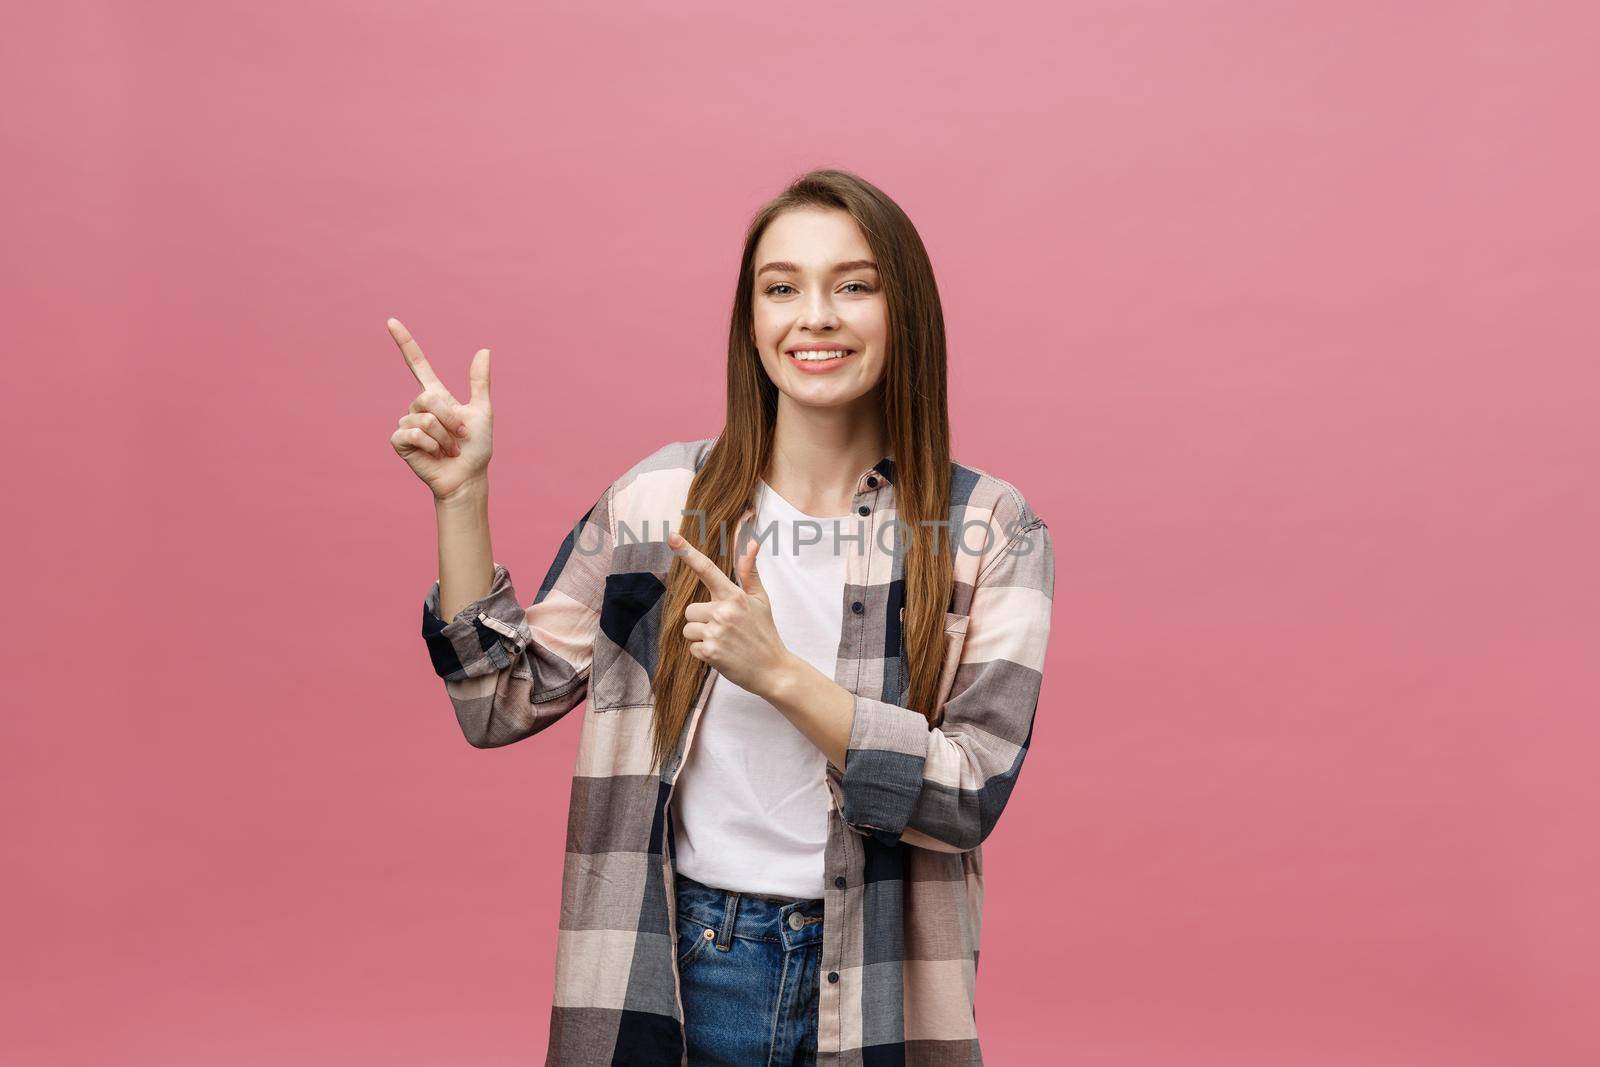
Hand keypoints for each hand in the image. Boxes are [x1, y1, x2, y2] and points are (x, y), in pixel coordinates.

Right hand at [386, 316, 493, 501]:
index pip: (417, 364)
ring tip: (448, 450)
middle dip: (449, 419)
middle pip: (428, 397)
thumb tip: (484, 349)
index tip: (391, 321)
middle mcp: (419, 407)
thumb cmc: (476, 448)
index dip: (405, 343)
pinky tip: (435, 455)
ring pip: (424, 418)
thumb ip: (480, 382)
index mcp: (437, 396)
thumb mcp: (482, 412)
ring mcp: (407, 424)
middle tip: (459, 437)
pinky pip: (413, 433)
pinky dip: (431, 446)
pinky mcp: (400, 442)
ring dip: (444, 437)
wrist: (468, 477)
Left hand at [669, 528, 796, 699]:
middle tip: (724, 629)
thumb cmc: (765, 632)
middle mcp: (723, 611)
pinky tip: (722, 654)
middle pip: (690, 609)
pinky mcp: (710, 652)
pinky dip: (703, 652)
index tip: (672, 537)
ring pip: (688, 629)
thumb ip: (749, 572)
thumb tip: (752, 543)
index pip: (707, 569)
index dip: (688, 552)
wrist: (773, 669)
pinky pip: (692, 648)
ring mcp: (716, 632)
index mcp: (735, 596)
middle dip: (701, 619)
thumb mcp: (761, 599)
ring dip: (700, 637)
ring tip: (723, 641)